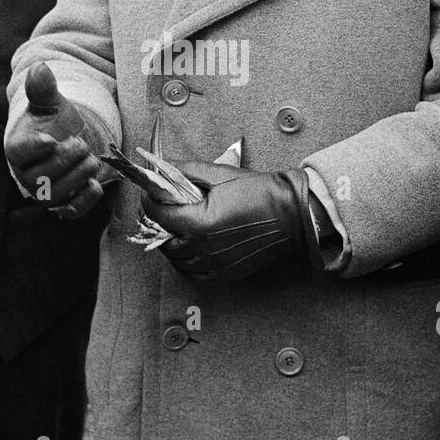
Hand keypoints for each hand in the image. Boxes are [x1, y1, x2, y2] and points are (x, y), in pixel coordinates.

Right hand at [5, 63, 102, 217]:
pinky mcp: (64, 205)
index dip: (34, 148)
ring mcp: (44, 192)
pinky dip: (85, 199)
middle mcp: (26, 174)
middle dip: (65, 160)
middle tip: (81, 144)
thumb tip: (39, 68)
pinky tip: (95, 183)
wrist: (66, 139)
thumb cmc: (53, 121)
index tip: (51, 139)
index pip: (18, 152)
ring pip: (56, 195)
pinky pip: (72, 211)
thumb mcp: (50, 102)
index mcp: (18, 147)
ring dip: (78, 176)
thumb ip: (43, 88)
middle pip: (40, 177)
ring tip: (91, 159)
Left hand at [142, 161, 320, 280]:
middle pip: (162, 240)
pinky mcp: (225, 272)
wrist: (291, 213)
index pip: (158, 215)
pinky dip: (186, 261)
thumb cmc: (258, 191)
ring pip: (176, 260)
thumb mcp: (218, 174)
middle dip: (157, 222)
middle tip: (161, 208)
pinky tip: (189, 247)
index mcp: (199, 223)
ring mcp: (214, 264)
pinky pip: (194, 273)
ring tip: (175, 227)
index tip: (151, 192)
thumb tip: (162, 166)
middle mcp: (203, 248)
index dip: (149, 201)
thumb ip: (185, 170)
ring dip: (170, 243)